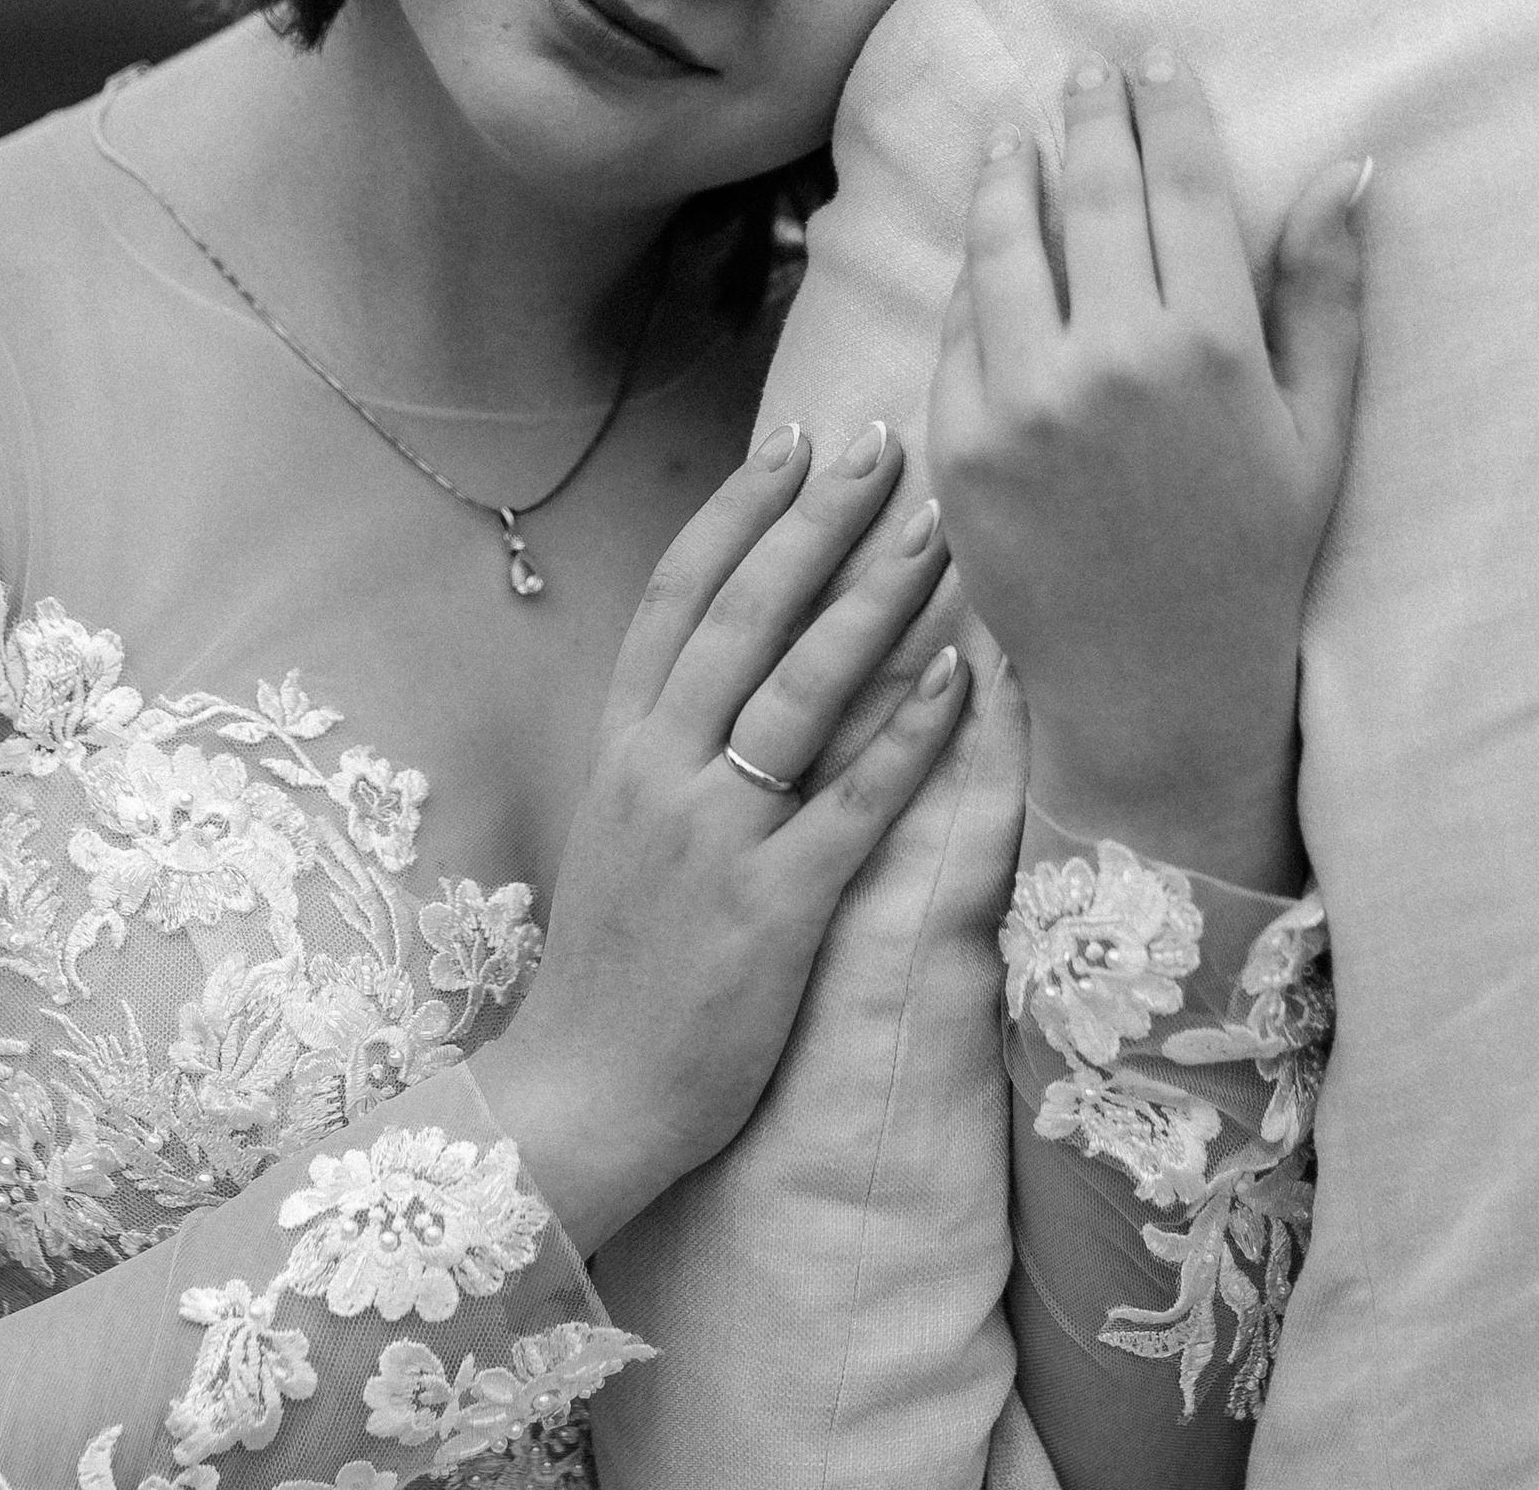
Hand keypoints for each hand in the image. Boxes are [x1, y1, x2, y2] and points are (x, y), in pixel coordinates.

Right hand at [475, 417, 966, 1256]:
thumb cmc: (614, 963)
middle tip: (880, 445)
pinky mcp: (771, 908)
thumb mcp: (618, 828)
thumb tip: (734, 668)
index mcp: (618, 743)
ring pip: (797, 689)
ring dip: (870, 602)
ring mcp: (713, 836)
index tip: (790, 443)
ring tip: (933, 531)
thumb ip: (666, 745)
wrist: (584, 1094)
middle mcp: (658, 769)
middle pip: (741, 616)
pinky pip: (849, 802)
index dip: (737, 514)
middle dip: (815, 522)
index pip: (677, 597)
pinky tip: (954, 673)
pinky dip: (903, 734)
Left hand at [926, 49, 1365, 891]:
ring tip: (1013, 137)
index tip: (1152, 57)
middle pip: (1092, 193)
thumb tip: (1349, 170)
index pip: (1181, 183)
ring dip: (1009, 176)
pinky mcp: (957, 439)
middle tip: (1081, 71)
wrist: (1154, 689)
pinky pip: (958, 329)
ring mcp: (1021, 398)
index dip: (1167, 106)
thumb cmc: (1252, 561)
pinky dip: (974, 278)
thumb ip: (1325, 296)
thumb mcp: (1317, 433)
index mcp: (1209, 347)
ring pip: (1003, 245)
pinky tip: (985, 248)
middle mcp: (1109, 358)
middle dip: (1087, 117)